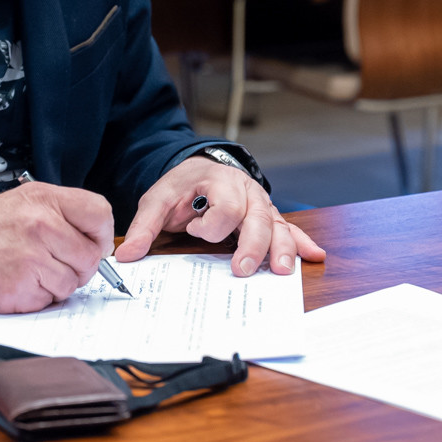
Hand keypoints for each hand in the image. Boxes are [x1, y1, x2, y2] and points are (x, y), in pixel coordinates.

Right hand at [0, 181, 114, 312]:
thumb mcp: (23, 201)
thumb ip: (62, 214)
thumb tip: (98, 241)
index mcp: (45, 199)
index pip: (100, 214)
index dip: (100, 234)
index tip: (90, 243)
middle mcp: (42, 225)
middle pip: (91, 257)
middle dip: (77, 266)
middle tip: (52, 262)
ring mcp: (33, 258)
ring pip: (73, 283)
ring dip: (56, 284)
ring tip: (29, 270)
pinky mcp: (22, 288)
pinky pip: (51, 300)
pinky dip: (38, 297)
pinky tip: (18, 282)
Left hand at [114, 156, 324, 276]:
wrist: (198, 170)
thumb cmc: (181, 186)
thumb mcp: (158, 200)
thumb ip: (144, 226)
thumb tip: (127, 255)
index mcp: (220, 182)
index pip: (226, 207)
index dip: (211, 225)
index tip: (194, 230)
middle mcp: (247, 191)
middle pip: (258, 218)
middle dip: (253, 246)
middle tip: (242, 270)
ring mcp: (261, 204)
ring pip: (278, 226)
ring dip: (282, 249)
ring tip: (281, 271)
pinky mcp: (269, 217)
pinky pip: (289, 228)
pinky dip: (300, 242)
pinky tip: (313, 256)